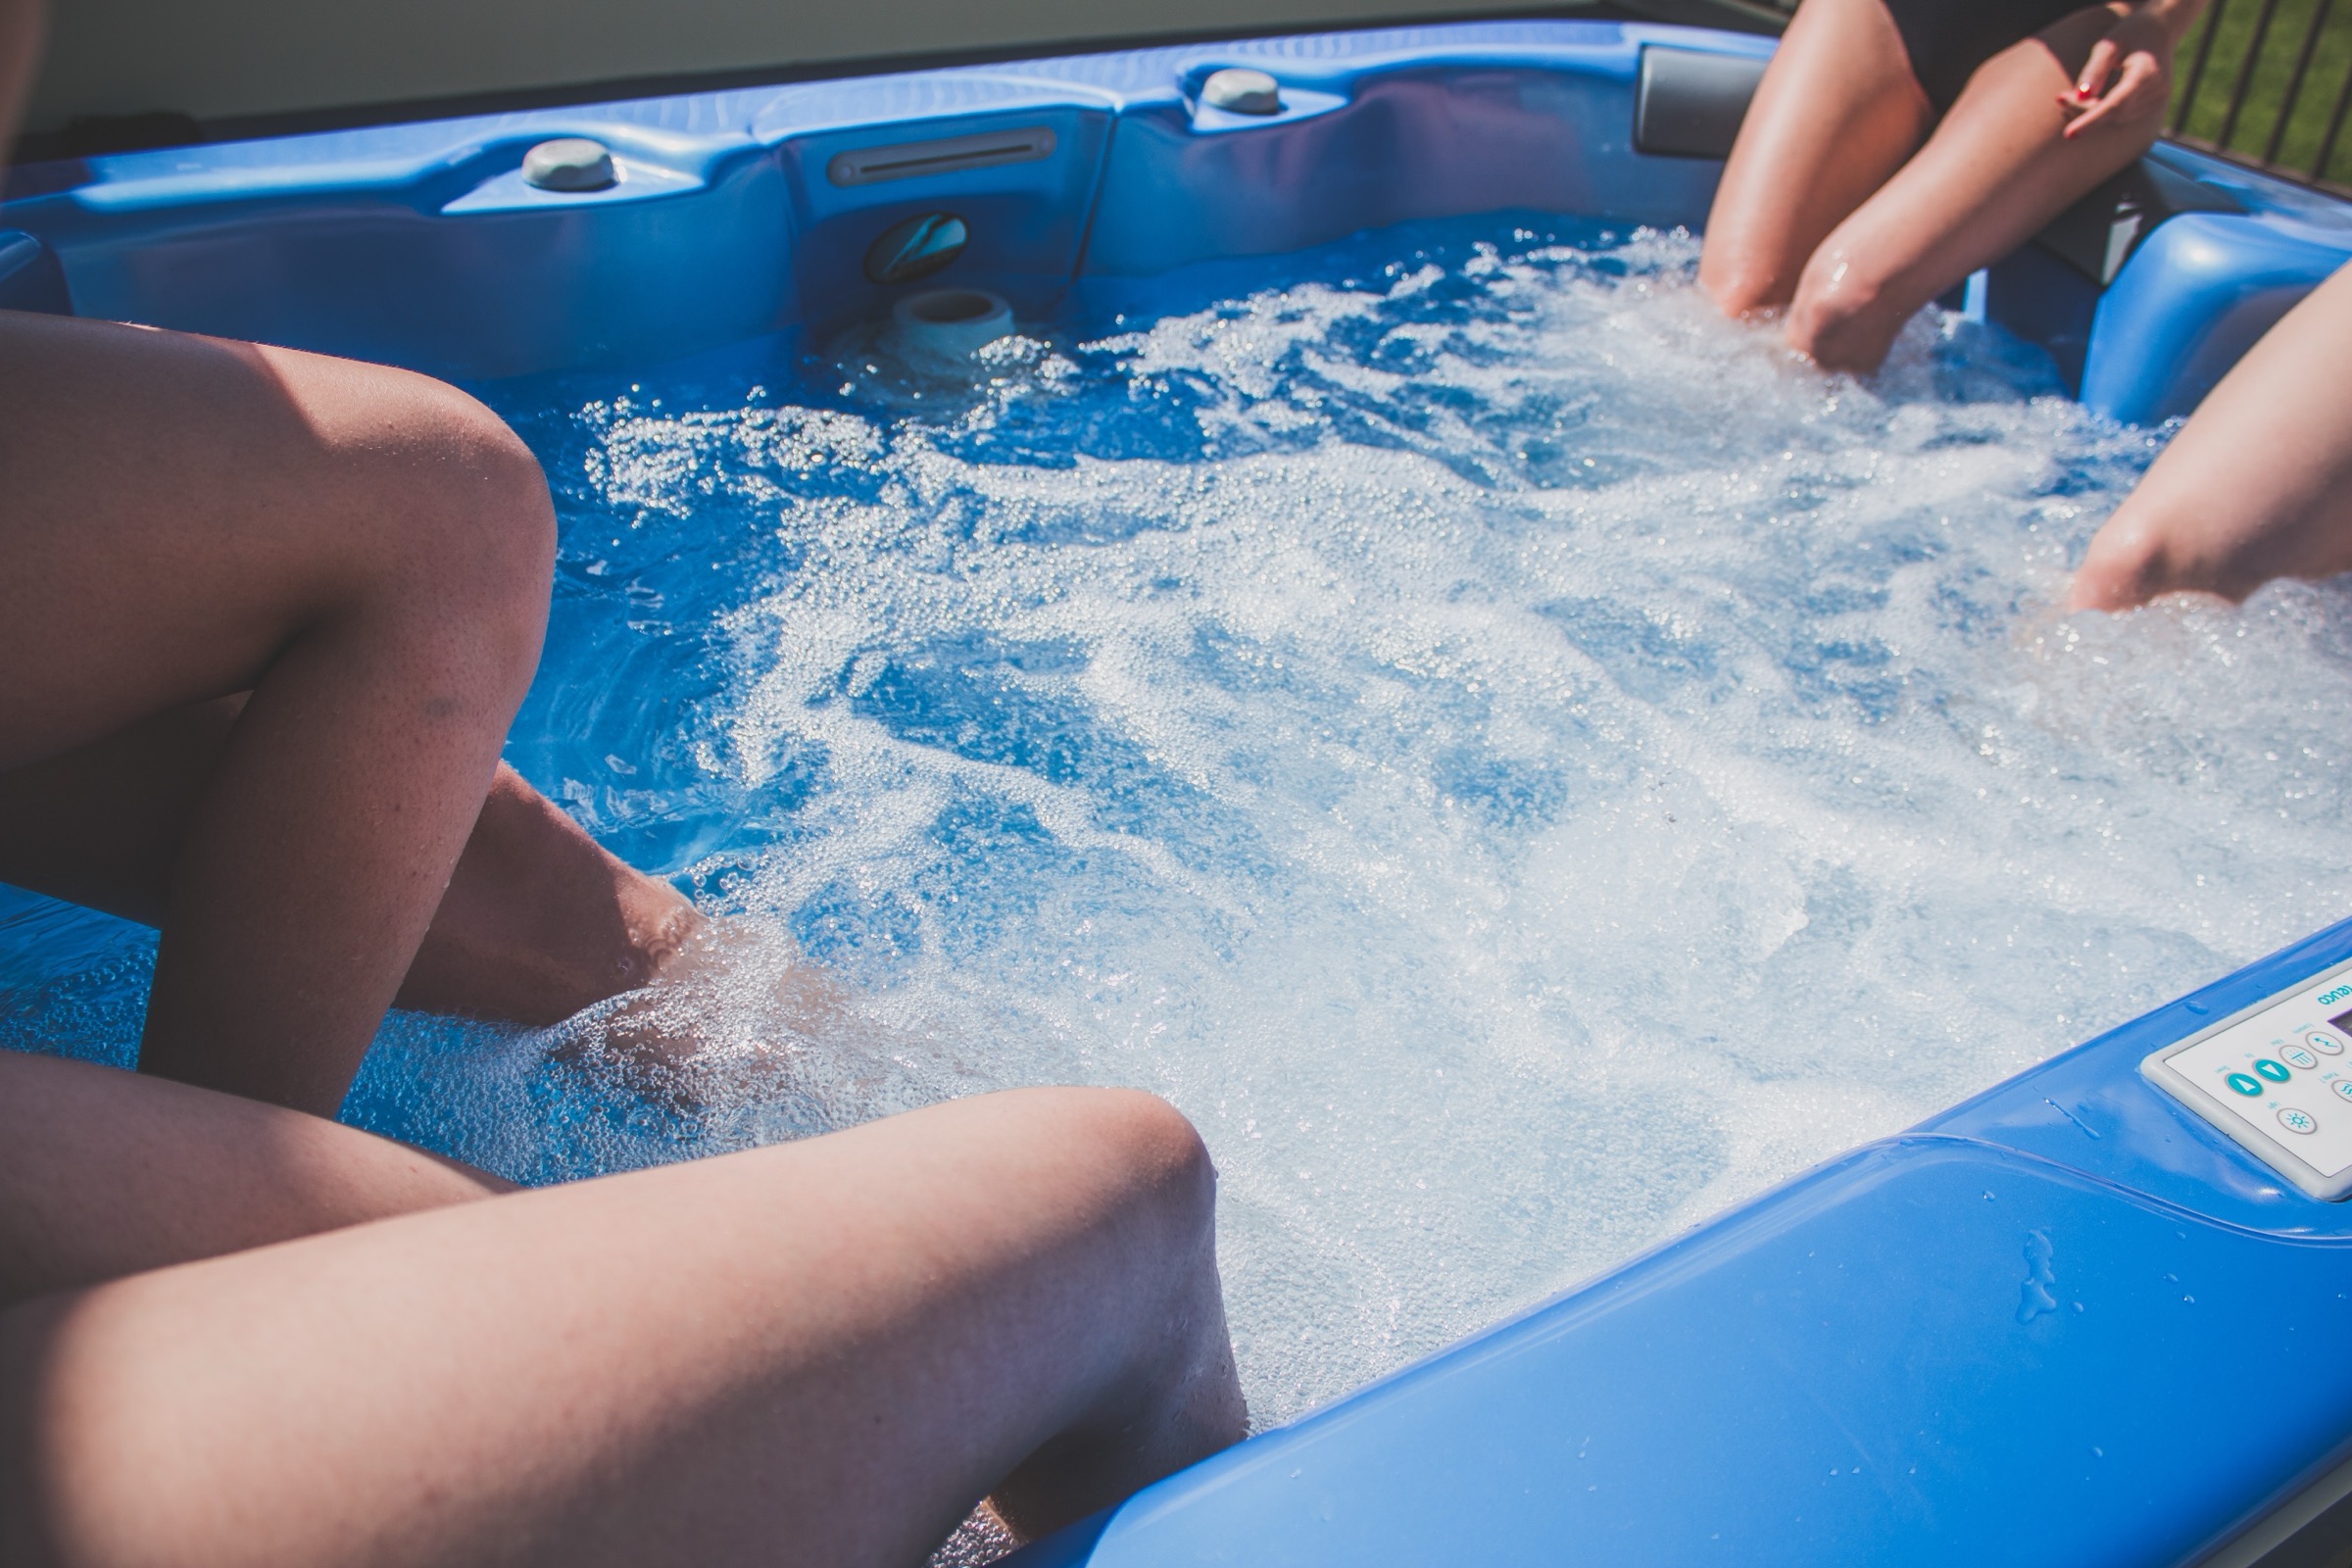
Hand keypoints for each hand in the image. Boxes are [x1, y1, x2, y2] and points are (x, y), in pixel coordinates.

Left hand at [2059, 6, 2176, 138]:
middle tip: (2060, 98)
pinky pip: (2122, 116)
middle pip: (2114, 113)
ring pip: (2117, 119)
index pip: (2117, 103)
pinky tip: (2089, 100)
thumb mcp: (2109, 43)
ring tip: (2071, 96)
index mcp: (2147, 72)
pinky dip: (2103, 113)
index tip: (2069, 134)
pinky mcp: (2153, 104)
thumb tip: (2082, 96)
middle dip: (2083, 110)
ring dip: (2090, 113)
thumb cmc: (2130, 33)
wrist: (2160, 30)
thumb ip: (2095, 69)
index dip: (2092, 120)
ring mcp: (2158, 99)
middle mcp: (2156, 89)